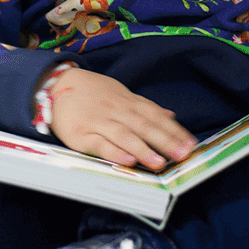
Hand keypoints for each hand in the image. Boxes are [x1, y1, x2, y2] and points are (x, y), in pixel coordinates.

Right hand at [48, 69, 196, 169]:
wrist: (58, 85)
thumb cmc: (94, 94)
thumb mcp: (122, 95)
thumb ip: (146, 108)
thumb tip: (171, 116)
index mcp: (129, 103)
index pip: (156, 117)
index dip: (174, 131)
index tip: (191, 144)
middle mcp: (117, 112)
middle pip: (144, 127)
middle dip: (165, 141)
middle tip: (182, 155)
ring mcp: (99, 123)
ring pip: (124, 136)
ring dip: (143, 149)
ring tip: (159, 163)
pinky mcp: (82, 135)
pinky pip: (100, 144)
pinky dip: (113, 152)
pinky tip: (127, 161)